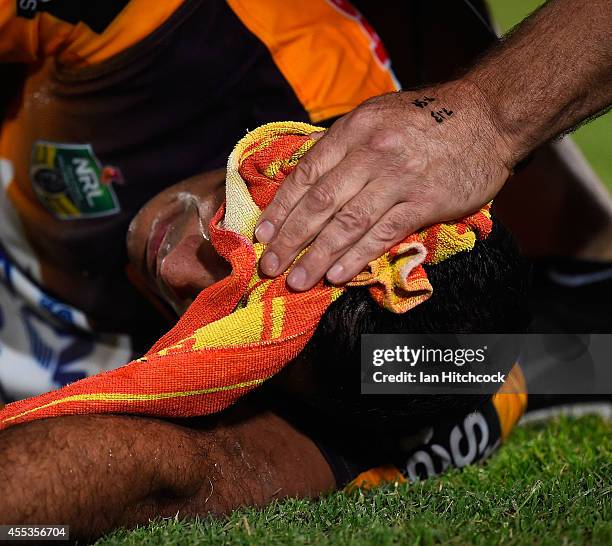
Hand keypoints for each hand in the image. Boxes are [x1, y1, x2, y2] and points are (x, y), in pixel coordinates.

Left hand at [254, 80, 515, 290]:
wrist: (486, 117)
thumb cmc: (425, 120)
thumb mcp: (376, 117)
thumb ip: (343, 147)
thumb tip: (306, 182)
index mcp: (354, 131)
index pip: (307, 174)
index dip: (282, 208)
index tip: (263, 234)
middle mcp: (371, 153)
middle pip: (320, 202)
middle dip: (290, 238)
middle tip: (269, 265)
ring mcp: (398, 178)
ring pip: (348, 223)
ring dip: (317, 255)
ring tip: (297, 279)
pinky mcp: (425, 201)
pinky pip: (384, 233)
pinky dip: (357, 256)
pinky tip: (337, 275)